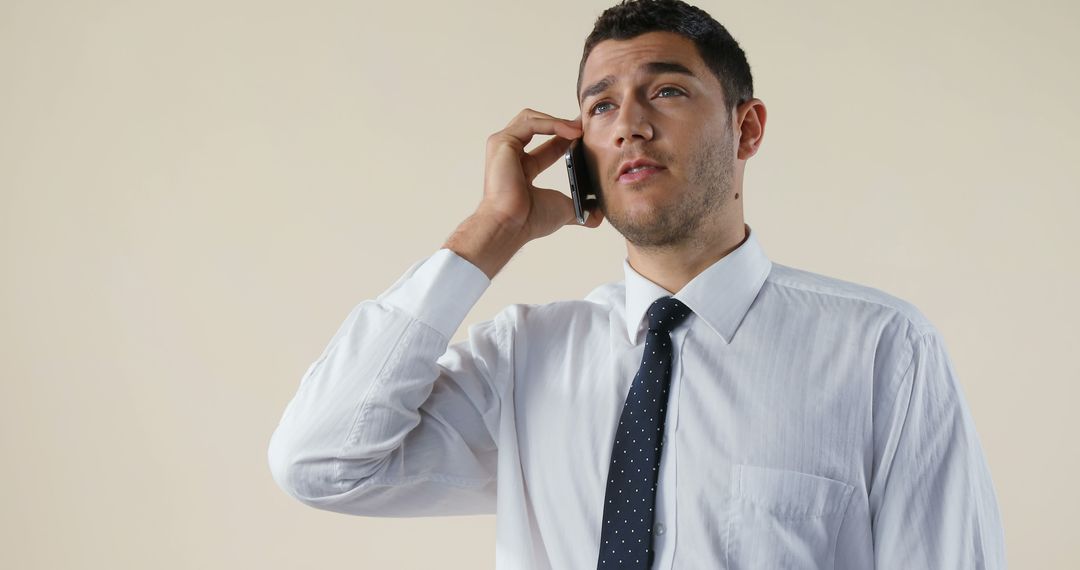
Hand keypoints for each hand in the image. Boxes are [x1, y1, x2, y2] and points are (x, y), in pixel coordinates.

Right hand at [478, 108, 604, 242]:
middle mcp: (511, 155)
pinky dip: (552, 124)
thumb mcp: (564, 210)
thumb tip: (597, 216)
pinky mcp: (502, 142)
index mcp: (523, 169)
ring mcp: (504, 147)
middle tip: (585, 124)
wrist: (511, 225)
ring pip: (531, 118)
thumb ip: (580, 209)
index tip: (587, 133)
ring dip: (558, 121)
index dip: (568, 136)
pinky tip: (571, 132)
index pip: (549, 145)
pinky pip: (530, 123)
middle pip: (537, 126)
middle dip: (562, 122)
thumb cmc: (529, 220)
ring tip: (580, 129)